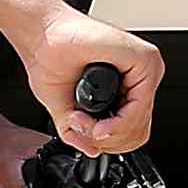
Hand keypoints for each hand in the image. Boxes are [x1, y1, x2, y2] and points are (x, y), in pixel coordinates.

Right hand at [23, 13, 164, 157]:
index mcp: (128, 85)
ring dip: (110, 134)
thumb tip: (92, 152)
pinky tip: (96, 122)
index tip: (88, 137)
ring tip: (84, 123)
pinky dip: (117, 123)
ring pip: (140, 123)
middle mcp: (140, 77)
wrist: (41, 35)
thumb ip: (80, 133)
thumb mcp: (65, 110)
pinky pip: (139, 107)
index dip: (110, 143)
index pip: (134, 130)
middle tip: (85, 132)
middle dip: (109, 141)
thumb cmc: (51, 58)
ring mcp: (145, 68)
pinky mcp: (143, 59)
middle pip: (139, 131)